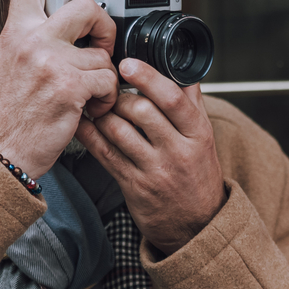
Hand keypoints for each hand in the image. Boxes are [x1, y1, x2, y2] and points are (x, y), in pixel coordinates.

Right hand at [0, 0, 122, 178]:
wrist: (4, 149)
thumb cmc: (16, 110)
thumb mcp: (16, 61)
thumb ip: (39, 38)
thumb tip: (76, 23)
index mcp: (17, 30)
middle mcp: (31, 39)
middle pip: (85, 6)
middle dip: (104, 25)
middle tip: (101, 46)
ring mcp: (50, 61)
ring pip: (103, 54)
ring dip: (105, 77)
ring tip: (90, 95)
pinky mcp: (69, 86)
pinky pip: (109, 80)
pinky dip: (108, 98)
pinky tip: (93, 109)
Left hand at [74, 59, 225, 253]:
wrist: (198, 224)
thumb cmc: (198, 175)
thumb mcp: (204, 137)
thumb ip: (191, 102)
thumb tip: (178, 66)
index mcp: (198, 134)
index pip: (172, 99)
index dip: (146, 77)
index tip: (127, 64)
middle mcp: (178, 152)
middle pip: (141, 111)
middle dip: (118, 96)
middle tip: (110, 90)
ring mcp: (155, 171)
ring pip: (118, 130)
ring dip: (103, 113)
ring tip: (100, 107)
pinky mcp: (134, 186)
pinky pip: (104, 153)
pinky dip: (90, 134)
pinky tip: (84, 123)